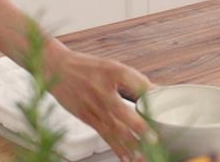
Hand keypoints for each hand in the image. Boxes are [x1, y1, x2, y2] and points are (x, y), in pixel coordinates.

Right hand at [44, 41, 150, 161]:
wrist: (56, 68)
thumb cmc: (88, 68)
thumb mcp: (113, 67)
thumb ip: (135, 81)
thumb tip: (158, 92)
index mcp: (113, 72)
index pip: (137, 83)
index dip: (151, 94)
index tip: (163, 105)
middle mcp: (102, 90)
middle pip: (123, 112)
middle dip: (139, 128)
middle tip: (154, 140)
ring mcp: (93, 106)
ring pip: (113, 128)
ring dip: (129, 144)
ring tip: (142, 156)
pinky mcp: (86, 117)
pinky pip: (104, 134)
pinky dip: (116, 147)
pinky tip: (126, 157)